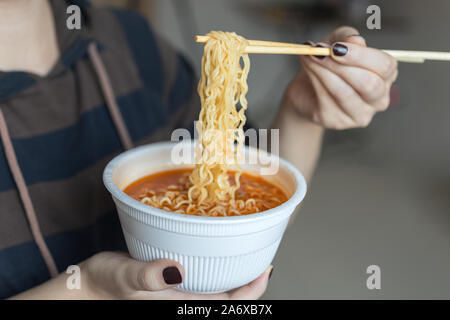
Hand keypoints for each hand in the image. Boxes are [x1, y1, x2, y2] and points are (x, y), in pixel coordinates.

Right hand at [83, 252, 270, 298]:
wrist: (91, 284)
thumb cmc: (106, 282)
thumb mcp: (125, 276)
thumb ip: (148, 275)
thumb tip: (175, 270)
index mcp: (180, 305)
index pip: (227, 305)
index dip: (251, 291)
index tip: (266, 270)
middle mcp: (186, 302)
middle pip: (229, 299)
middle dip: (250, 282)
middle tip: (262, 257)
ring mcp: (181, 294)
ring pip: (218, 289)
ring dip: (236, 274)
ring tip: (248, 253)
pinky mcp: (175, 283)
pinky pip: (203, 279)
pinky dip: (216, 266)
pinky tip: (218, 251)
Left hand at [283, 26, 397, 128]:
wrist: (305, 89)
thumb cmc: (327, 63)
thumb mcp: (337, 42)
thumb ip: (347, 37)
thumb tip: (355, 41)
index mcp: (385, 76)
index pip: (385, 66)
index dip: (361, 55)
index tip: (337, 47)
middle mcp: (378, 99)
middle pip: (368, 83)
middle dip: (341, 66)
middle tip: (319, 51)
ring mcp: (360, 114)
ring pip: (345, 93)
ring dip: (324, 71)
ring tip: (309, 55)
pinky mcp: (338, 121)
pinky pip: (327, 100)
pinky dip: (315, 80)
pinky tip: (307, 67)